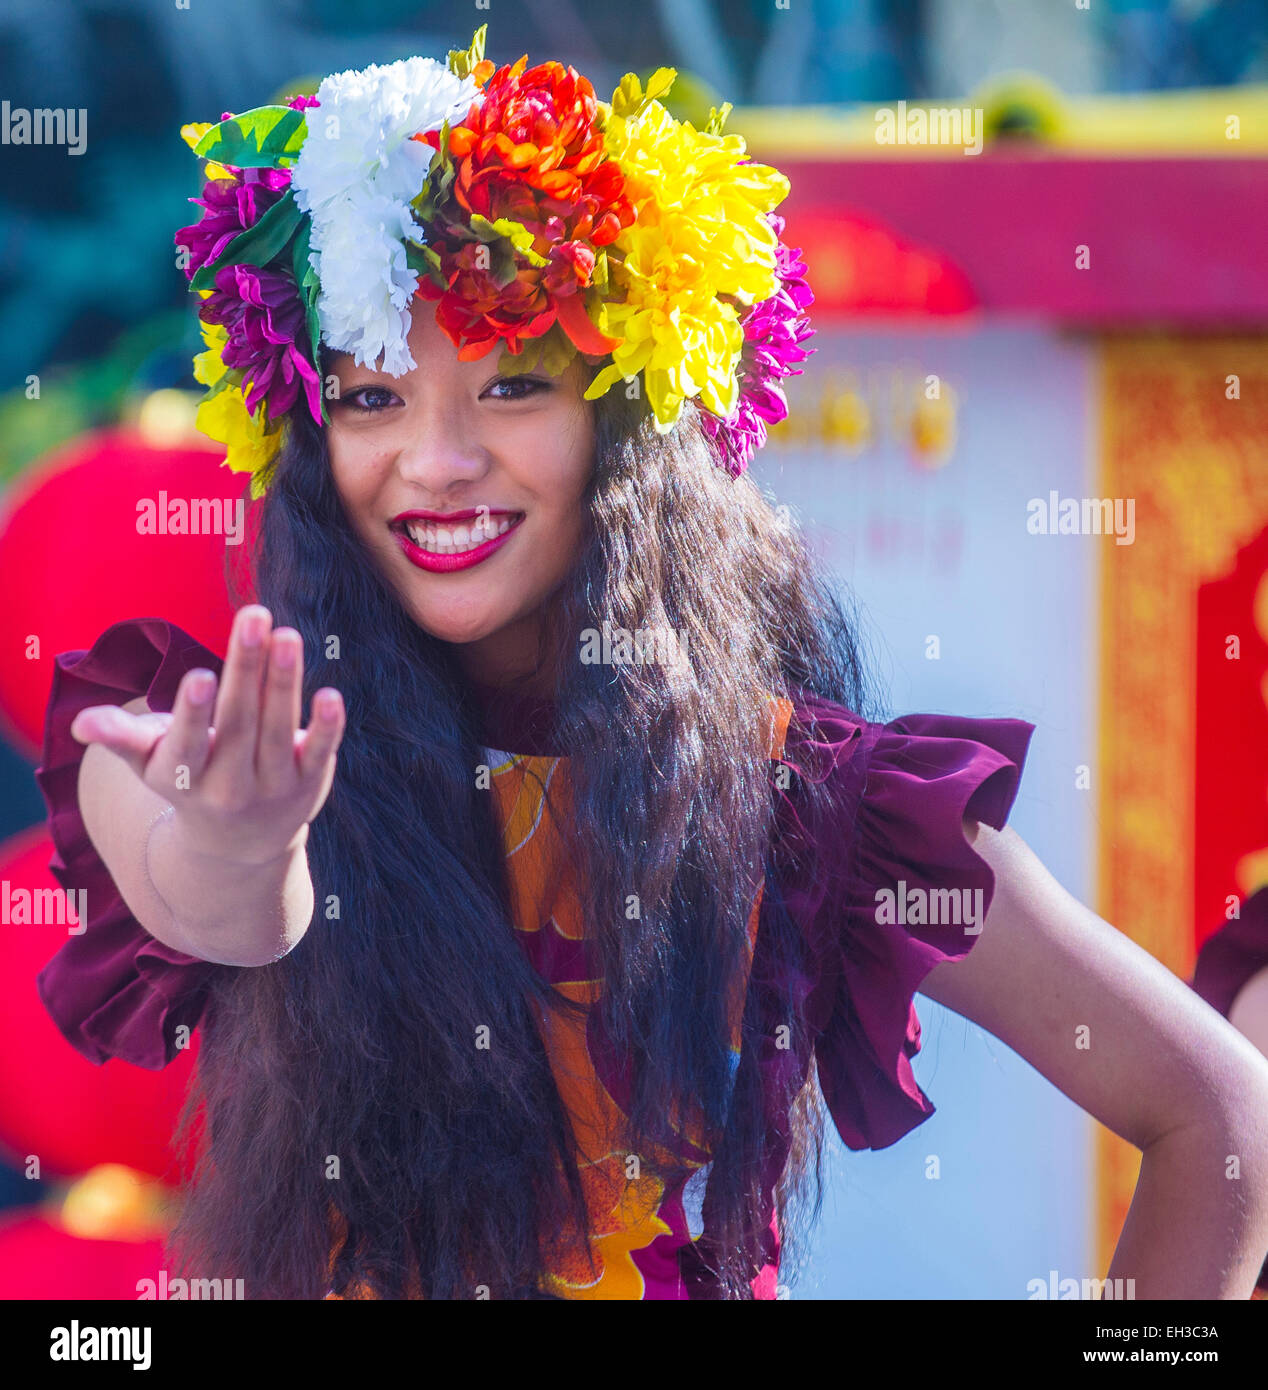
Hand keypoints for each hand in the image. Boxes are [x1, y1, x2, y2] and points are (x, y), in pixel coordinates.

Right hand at [70, 606, 345, 865]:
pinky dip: (326, 727)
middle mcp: (229, 784)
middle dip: (246, 669)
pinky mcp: (309, 781)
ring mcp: (272, 785)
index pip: (187, 745)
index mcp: (184, 776)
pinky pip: (319, 753)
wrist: (239, 845)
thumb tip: (82, 724)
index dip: (193, 713)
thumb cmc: (189, 779)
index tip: (198, 675)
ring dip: (284, 683)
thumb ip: (121, 739)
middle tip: (254, 617)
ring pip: (277, 731)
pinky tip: (330, 695)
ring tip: (287, 635)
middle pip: (238, 723)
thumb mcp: (152, 764)